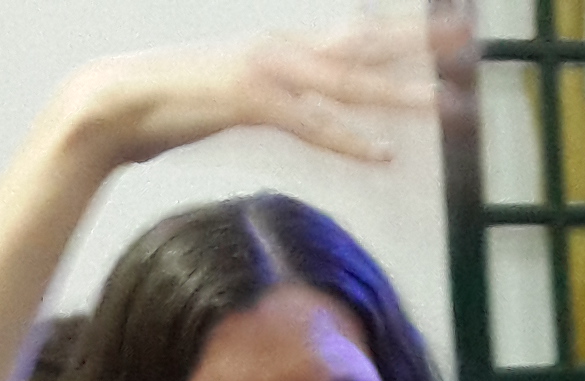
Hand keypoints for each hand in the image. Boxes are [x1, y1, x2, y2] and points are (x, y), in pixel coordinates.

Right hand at [55, 25, 436, 172]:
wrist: (116, 100)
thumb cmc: (177, 101)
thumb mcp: (242, 96)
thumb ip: (282, 99)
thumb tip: (309, 109)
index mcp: (283, 48)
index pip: (355, 34)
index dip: (402, 28)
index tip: (447, 22)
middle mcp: (282, 51)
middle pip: (364, 45)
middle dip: (419, 41)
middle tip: (469, 37)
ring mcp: (267, 72)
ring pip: (348, 82)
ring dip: (399, 93)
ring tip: (446, 103)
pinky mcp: (249, 101)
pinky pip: (311, 123)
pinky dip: (347, 138)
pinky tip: (382, 154)